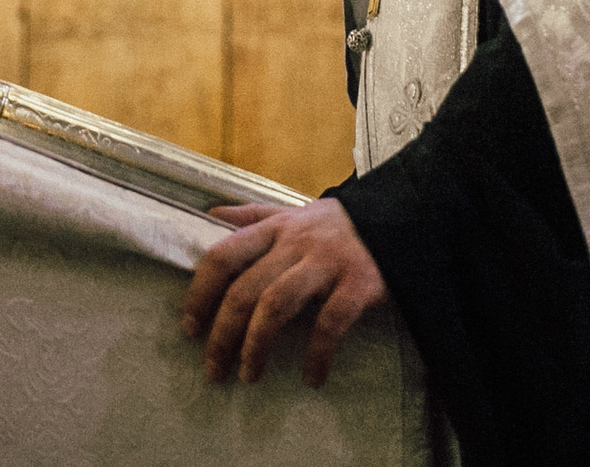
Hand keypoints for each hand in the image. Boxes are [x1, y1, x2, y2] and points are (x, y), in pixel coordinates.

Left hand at [181, 199, 386, 387]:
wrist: (400, 217)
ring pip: (277, 305)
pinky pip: (331, 323)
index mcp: (275, 229)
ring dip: (256, 345)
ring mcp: (327, 262)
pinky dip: (317, 354)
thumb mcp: (293, 211)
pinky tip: (311, 377)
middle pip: (245, 289)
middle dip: (222, 334)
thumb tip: (209, 214)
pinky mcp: (359, 283)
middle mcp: (296, 243)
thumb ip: (252, 215)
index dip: (200, 293)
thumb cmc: (337, 223)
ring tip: (248, 375)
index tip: (189, 328)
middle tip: (213, 370)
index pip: (223, 256)